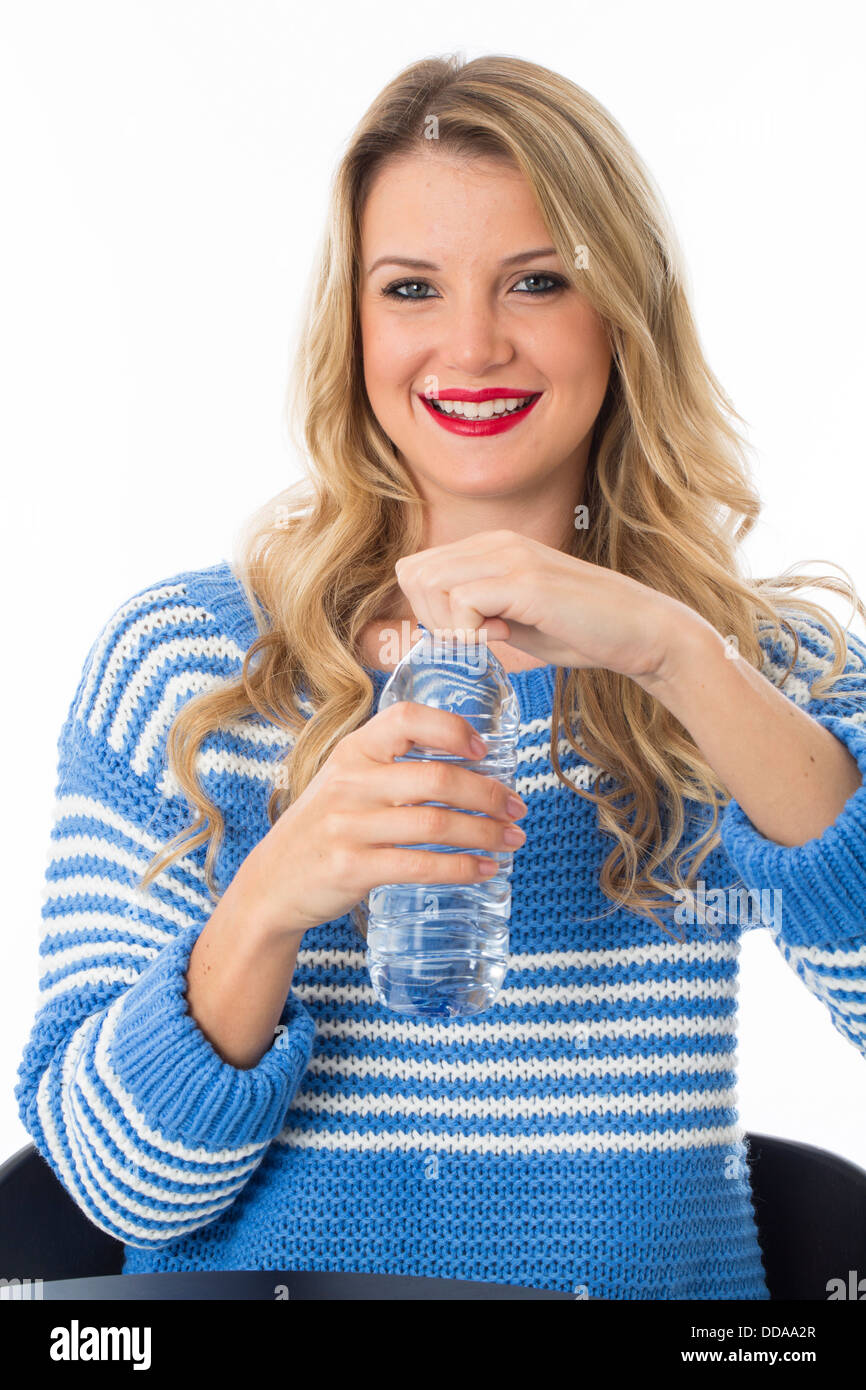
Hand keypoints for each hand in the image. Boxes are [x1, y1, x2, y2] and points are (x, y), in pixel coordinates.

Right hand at [231, 700, 528, 938]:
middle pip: (436, 778)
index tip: (484, 748)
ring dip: (485, 833)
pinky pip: (420, 866)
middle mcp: (350, 783)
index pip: (406, 718)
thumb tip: (468, 765)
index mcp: (352, 751)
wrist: (270, 885)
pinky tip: (485, 869)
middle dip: (488, 793)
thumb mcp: (345, 783)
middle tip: (517, 806)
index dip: (452, 728)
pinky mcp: (351, 868)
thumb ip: (391, 769)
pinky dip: (462, 869)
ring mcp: (348, 827)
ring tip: (512, 839)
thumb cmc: (322, 830)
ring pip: (435, 825)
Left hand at [394, 528, 700, 682]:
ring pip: (429, 583)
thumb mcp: (515, 619)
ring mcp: (512, 557)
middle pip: (414, 572)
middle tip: (469, 639)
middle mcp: (498, 542)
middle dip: (428, 616)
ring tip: (487, 638)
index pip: (417, 568)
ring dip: (447, 623)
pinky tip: (504, 637)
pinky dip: (471, 630)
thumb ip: (477, 614)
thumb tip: (435, 625)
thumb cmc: (582, 631)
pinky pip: (463, 601)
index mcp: (492, 546)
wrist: (642, 631)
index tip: (462, 634)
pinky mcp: (527, 581)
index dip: (426, 609)